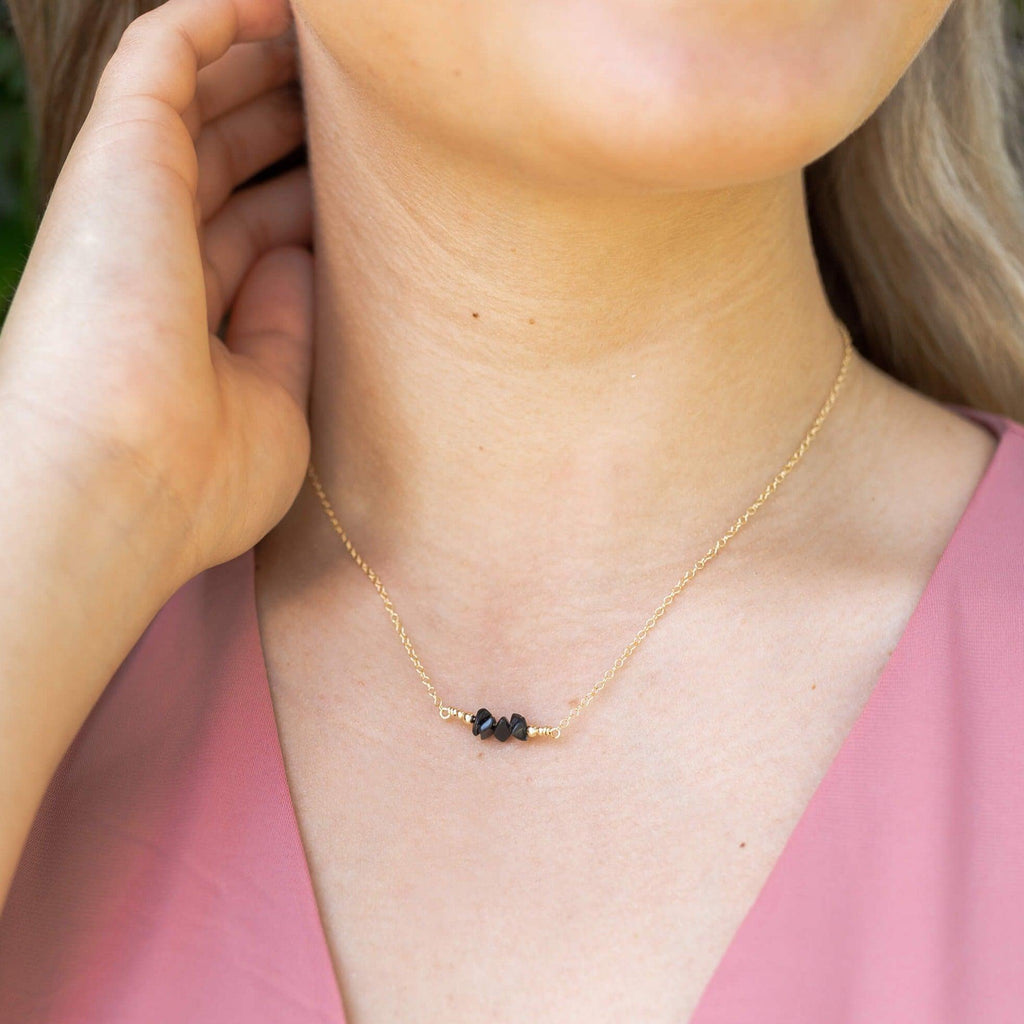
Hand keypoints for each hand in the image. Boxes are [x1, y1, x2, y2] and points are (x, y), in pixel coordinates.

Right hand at [0, 0, 312, 587]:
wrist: (125, 484)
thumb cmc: (202, 479)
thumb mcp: (275, 408)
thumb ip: (288, 332)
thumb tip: (300, 256)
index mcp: (191, 320)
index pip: (252, 231)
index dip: (308, 197)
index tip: (374, 183)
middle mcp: (155, 256)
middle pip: (228, 162)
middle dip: (288, 124)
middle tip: (355, 99)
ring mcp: (132, 206)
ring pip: (197, 102)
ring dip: (260, 64)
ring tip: (323, 36)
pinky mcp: (118, 158)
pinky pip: (161, 56)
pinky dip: (213, 19)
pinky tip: (271, 1)